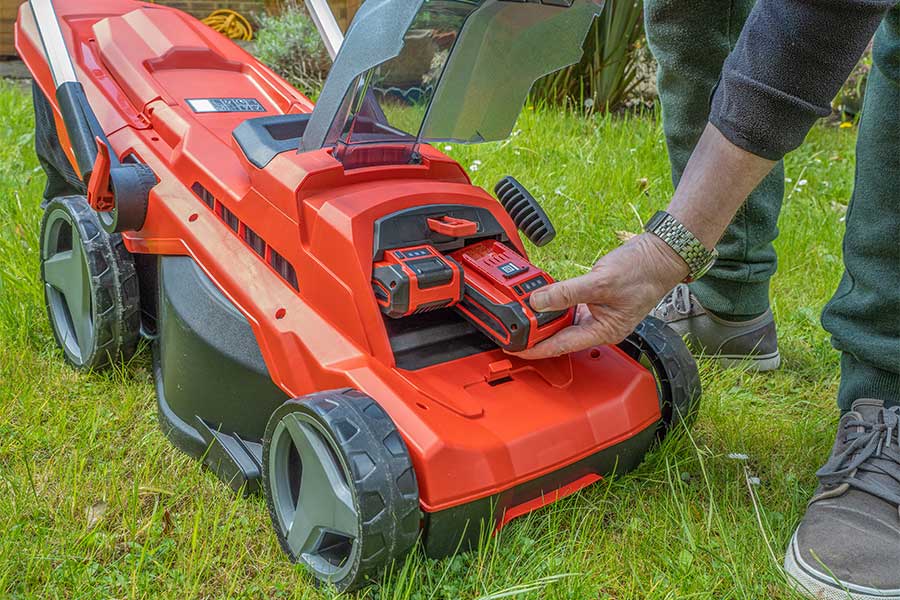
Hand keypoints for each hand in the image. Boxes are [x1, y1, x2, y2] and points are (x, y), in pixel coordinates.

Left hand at [511, 233, 689, 359]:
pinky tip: (542, 298)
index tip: (516, 349)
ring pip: (563, 322)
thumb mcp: (599, 282)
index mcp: (604, 332)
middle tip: (512, 330)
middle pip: (560, 336)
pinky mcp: (595, 302)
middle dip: (536, 334)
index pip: (562, 346)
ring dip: (544, 318)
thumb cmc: (642, 271)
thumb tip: (538, 301)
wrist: (660, 255)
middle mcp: (599, 328)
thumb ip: (566, 293)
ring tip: (522, 314)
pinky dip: (554, 303)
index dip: (537, 349)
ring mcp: (597, 315)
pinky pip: (569, 307)